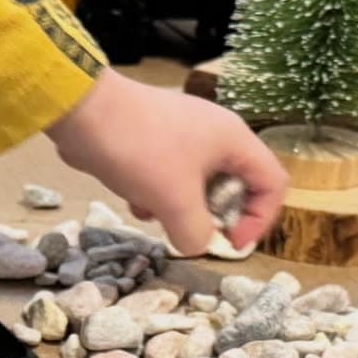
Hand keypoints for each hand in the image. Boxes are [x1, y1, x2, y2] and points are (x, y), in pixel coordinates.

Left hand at [46, 67, 287, 255]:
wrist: (84, 112)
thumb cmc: (141, 152)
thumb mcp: (175, 201)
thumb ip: (195, 233)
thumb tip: (196, 245)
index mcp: (234, 141)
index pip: (273, 183)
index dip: (260, 219)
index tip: (231, 242)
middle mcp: (215, 134)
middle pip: (234, 186)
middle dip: (212, 215)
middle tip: (190, 231)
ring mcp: (182, 135)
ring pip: (196, 186)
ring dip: (178, 208)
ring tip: (155, 212)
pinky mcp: (153, 141)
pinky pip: (167, 177)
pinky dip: (155, 194)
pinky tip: (134, 198)